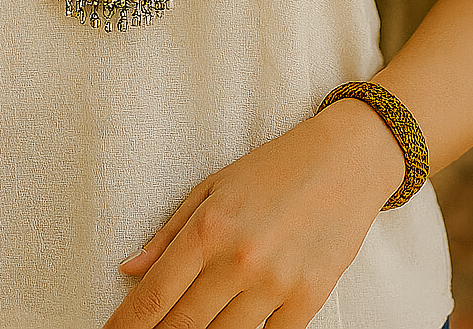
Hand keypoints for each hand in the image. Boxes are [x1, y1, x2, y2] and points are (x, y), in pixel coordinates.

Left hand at [105, 99, 404, 328]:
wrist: (345, 161)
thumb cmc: (273, 168)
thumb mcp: (212, 186)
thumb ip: (169, 234)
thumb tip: (129, 271)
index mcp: (209, 228)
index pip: (154, 296)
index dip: (126, 325)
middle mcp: (239, 260)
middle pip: (183, 326)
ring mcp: (275, 285)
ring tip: (190, 327)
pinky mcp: (308, 300)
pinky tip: (234, 328)